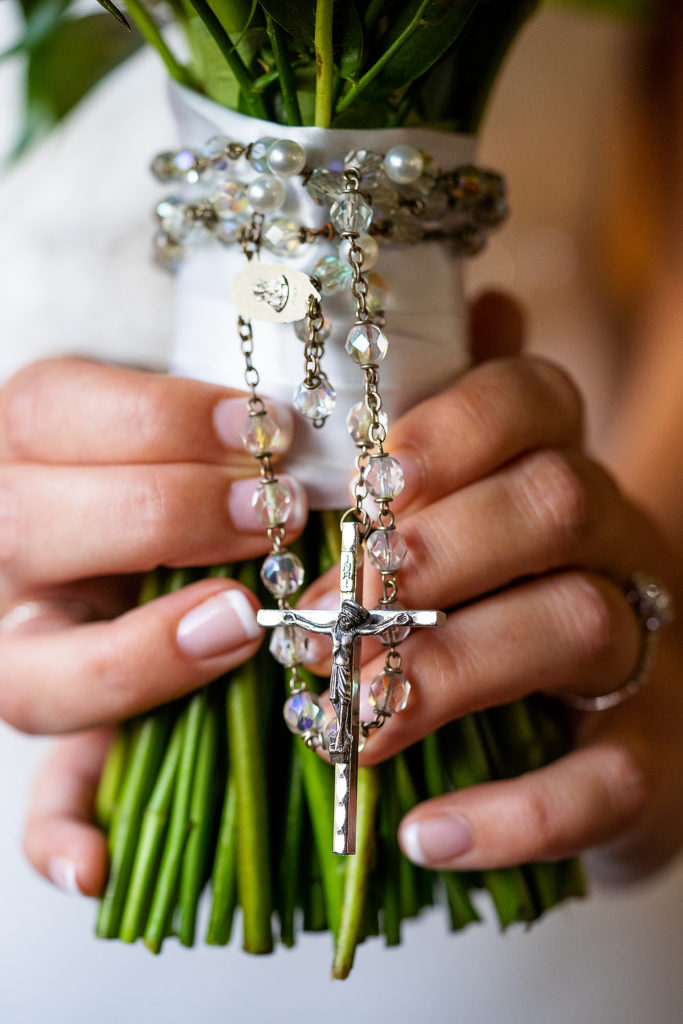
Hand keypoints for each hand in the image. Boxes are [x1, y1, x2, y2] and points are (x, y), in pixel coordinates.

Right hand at [2, 358, 305, 890]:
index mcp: (31, 448)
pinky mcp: (74, 727)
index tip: (264, 427)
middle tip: (270, 515)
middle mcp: (12, 551)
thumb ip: (217, 433)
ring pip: (31, 675)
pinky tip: (99, 864)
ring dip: (135, 656)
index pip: (55, 414)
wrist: (135, 516)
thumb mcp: (180, 423)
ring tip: (235, 629)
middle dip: (160, 517)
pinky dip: (61, 833)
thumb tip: (305, 440)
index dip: (161, 420)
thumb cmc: (181, 462)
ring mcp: (28, 648)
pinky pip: (42, 794)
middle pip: (28, 529)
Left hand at [301, 294, 682, 882]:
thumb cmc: (503, 613)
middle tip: (325, 618)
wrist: (601, 740)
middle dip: (437, 552)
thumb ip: (457, 431)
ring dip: (452, 671)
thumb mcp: (471, 521)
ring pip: (578, 627)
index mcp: (559, 475)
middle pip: (558, 504)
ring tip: (354, 721)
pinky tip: (424, 833)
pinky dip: (514, 812)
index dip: (453, 425)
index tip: (365, 479)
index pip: (535, 400)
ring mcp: (646, 653)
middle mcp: (617, 547)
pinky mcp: (652, 761)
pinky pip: (606, 781)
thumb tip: (477, 302)